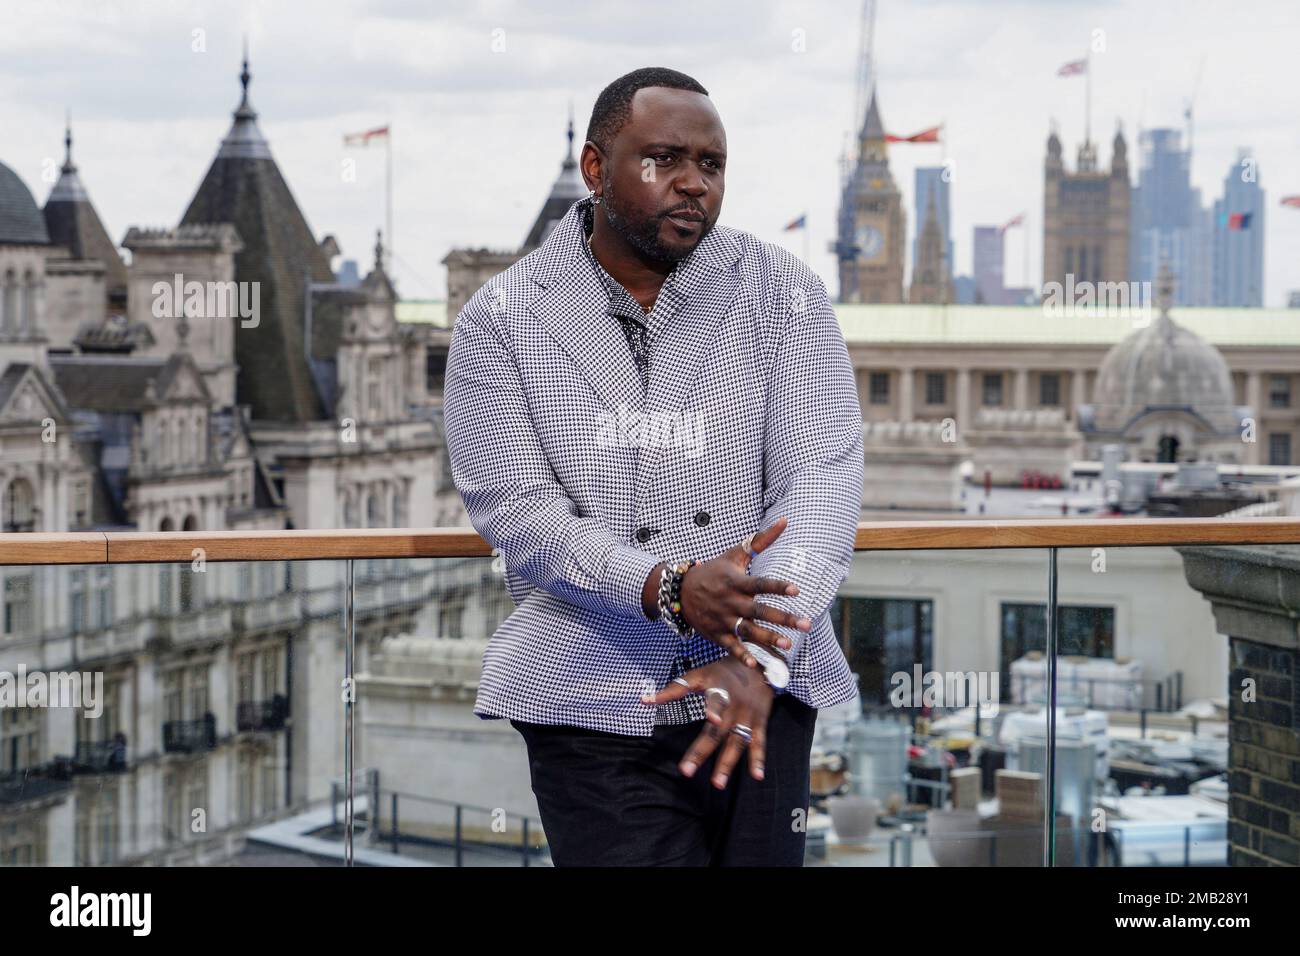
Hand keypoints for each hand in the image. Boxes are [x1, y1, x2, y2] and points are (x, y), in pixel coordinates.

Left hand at [641, 656, 772, 787]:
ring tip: (718, 784)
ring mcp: (747, 717)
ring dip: (727, 763)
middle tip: (686, 771)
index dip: (714, 710)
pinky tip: (757, 777)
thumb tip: (643, 700)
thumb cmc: (722, 672)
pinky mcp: (760, 723)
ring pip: (737, 742)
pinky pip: (759, 743)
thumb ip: (675, 689)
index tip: (712, 719)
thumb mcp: (700, 674)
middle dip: (702, 752)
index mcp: (719, 691)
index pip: (715, 701)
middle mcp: (734, 706)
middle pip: (717, 732)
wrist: (759, 664)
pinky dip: (758, 760)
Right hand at [679, 516, 809, 667]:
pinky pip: (731, 646)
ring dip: (768, 638)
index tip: (797, 590)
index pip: (761, 584)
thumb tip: (784, 521)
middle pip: (760, 611)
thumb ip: (761, 540)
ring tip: (787, 645)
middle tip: (806, 624)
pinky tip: (756, 665)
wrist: (680, 591)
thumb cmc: (714, 570)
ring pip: (748, 630)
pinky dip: (741, 655)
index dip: (778, 587)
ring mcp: (724, 619)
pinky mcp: (717, 634)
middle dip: (783, 618)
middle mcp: (731, 601)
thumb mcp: (735, 554)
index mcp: (737, 581)